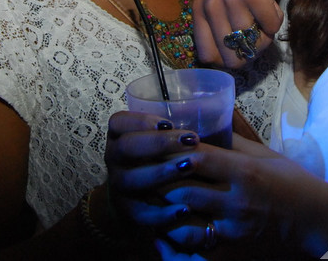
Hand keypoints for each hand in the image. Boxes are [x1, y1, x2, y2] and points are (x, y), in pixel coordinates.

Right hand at [105, 111, 200, 227]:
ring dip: (161, 173)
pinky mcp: (129, 212)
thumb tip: (213, 112)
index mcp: (119, 136)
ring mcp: (119, 186)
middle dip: (159, 143)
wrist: (137, 197)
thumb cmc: (158, 158)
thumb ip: (175, 129)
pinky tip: (186, 208)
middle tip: (191, 140)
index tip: (169, 122)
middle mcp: (114, 159)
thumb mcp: (159, 139)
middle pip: (127, 147)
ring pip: (132, 179)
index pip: (119, 122)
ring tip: (190, 167)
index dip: (140, 121)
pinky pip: (143, 214)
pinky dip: (164, 213)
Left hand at [194, 0, 288, 66]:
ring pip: (253, 43)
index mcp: (199, 8)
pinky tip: (273, 3)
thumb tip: (233, 58)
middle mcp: (211, 5)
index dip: (228, 58)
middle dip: (250, 52)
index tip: (241, 48)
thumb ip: (219, 21)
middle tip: (259, 34)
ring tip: (267, 15)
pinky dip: (277, 20)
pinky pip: (271, 26)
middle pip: (232, 57)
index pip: (208, 55)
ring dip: (266, 35)